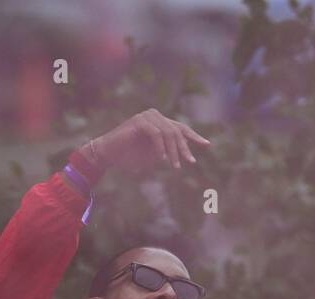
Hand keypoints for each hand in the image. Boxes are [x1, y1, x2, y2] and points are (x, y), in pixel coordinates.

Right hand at [88, 109, 209, 172]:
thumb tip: (184, 155)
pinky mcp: (139, 121)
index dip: (194, 136)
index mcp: (159, 122)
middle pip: (177, 131)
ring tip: (175, 166)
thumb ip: (167, 152)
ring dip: (173, 151)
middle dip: (184, 148)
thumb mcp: (153, 156)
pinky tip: (161, 159)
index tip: (207, 145)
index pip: (180, 128)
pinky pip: (156, 134)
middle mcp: (154, 116)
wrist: (108, 155)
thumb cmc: (129, 157)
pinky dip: (160, 147)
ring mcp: (146, 116)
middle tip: (189, 162)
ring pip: (168, 133)